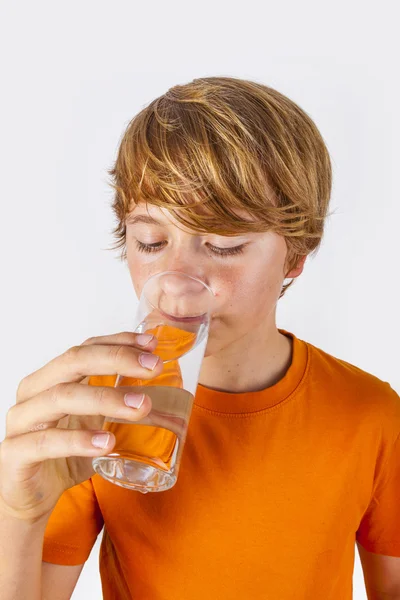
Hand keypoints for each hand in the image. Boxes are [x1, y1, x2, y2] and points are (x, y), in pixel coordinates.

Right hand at [0, 332, 162, 523]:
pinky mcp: (15, 453)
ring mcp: (21, 421)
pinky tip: (106, 443)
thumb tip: (166, 386)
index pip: (85, 347)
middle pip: (74, 362)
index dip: (118, 342)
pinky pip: (46, 441)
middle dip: (117, 359)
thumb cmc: (65, 453)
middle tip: (153, 368)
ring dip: (105, 399)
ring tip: (140, 407)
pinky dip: (78, 440)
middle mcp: (33, 392)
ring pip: (61, 397)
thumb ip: (118, 401)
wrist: (31, 496)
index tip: (151, 345)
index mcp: (50, 378)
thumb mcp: (96, 421)